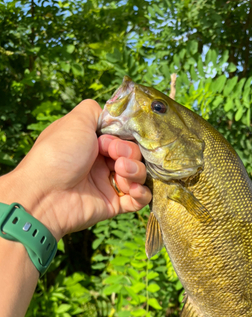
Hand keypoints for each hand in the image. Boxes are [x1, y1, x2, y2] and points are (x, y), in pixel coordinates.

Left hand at [0, 100, 151, 239]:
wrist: (45, 194)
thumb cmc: (58, 154)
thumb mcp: (75, 121)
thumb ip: (96, 111)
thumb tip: (113, 114)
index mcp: (93, 143)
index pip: (124, 137)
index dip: (124, 137)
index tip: (112, 140)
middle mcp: (102, 162)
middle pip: (134, 154)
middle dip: (130, 153)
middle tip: (115, 157)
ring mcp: (108, 184)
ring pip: (139, 175)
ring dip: (136, 171)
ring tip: (121, 171)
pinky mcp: (114, 205)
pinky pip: (139, 199)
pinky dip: (142, 193)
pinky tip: (133, 189)